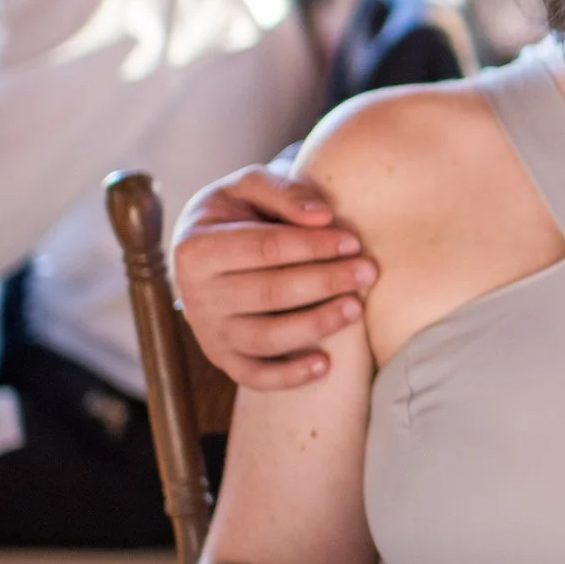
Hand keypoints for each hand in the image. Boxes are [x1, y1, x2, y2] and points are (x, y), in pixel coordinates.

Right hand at [172, 165, 375, 388]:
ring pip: (265, 337)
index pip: (264, 249)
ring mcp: (208, 331)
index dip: (313, 245)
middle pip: (269, 293)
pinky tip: (325, 365)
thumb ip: (284, 192)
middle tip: (368, 272)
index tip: (354, 241)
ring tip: (356, 308)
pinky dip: (288, 376)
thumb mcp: (249, 187)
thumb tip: (323, 216)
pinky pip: (254, 376)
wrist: (208, 248)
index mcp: (196, 248)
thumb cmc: (238, 212)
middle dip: (325, 282)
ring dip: (315, 325)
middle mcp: (196, 294)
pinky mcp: (223, 358)